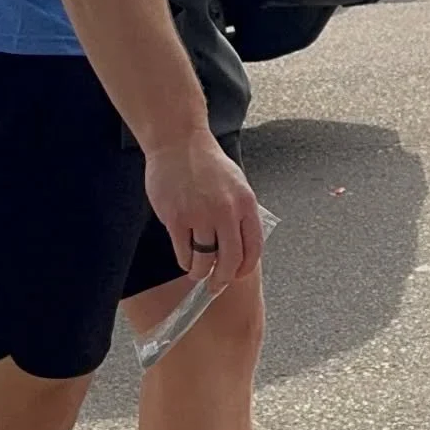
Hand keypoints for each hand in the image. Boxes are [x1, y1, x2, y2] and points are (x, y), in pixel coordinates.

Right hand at [145, 130, 263, 290]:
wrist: (178, 143)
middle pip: (230, 260)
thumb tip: (240, 245)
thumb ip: (240, 213)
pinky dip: (184, 260)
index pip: (253, 248)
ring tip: (198, 273)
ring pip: (205, 260)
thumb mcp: (237, 184)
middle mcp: (226, 211)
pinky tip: (184, 257)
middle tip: (216, 285)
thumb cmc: (207, 163)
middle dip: (223, 279)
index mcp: (246, 204)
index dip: (245, 268)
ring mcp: (200, 215)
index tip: (237, 275)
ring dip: (201, 273)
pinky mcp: (176, 218)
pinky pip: (183, 252)